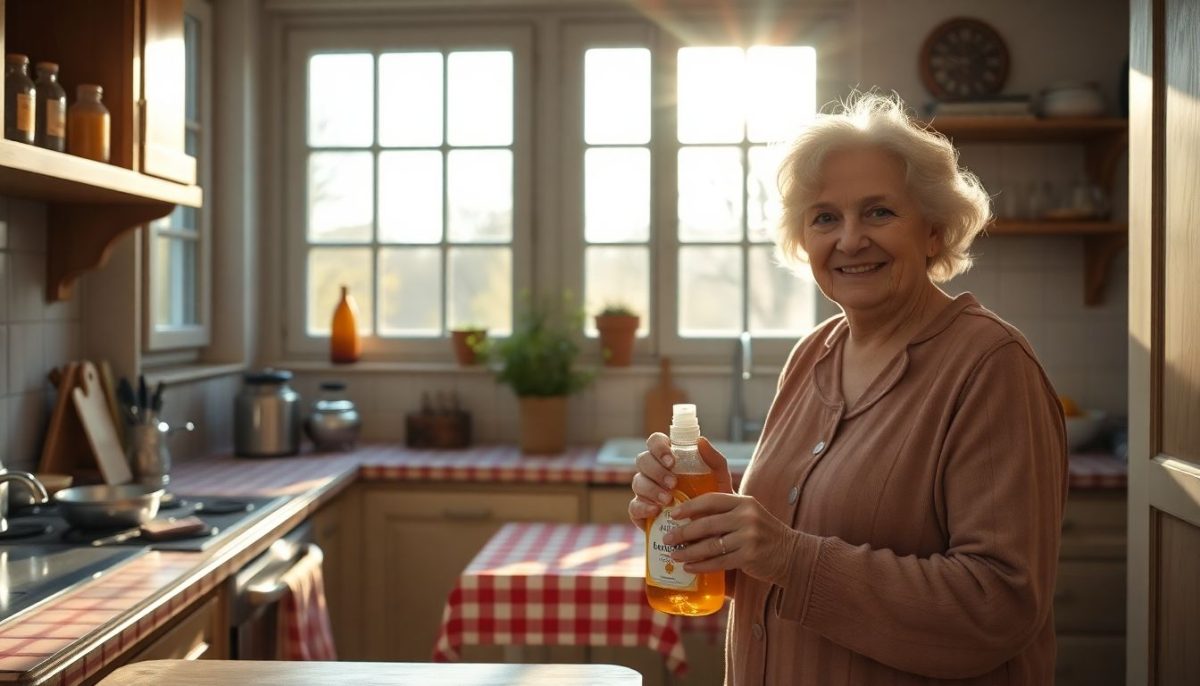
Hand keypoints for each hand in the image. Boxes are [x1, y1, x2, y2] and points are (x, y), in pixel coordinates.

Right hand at [628, 436, 733, 524]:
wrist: (714, 531)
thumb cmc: (715, 501)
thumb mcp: (720, 480)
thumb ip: (714, 460)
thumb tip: (700, 440)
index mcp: (669, 459)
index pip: (655, 442)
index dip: (658, 447)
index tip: (672, 461)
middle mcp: (654, 472)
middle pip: (642, 460)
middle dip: (656, 470)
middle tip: (673, 483)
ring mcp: (646, 492)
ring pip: (637, 482)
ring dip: (651, 489)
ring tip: (668, 500)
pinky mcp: (641, 512)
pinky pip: (634, 506)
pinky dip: (643, 507)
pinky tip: (655, 511)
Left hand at [660, 491, 794, 582]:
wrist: (793, 555)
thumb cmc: (763, 535)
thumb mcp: (749, 515)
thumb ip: (726, 513)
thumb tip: (689, 519)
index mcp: (744, 502)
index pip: (711, 499)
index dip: (689, 506)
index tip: (673, 513)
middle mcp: (747, 516)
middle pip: (706, 523)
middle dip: (683, 532)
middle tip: (667, 538)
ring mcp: (749, 537)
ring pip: (710, 545)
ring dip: (689, 551)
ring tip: (675, 555)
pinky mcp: (750, 556)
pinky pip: (719, 562)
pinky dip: (701, 565)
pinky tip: (690, 567)